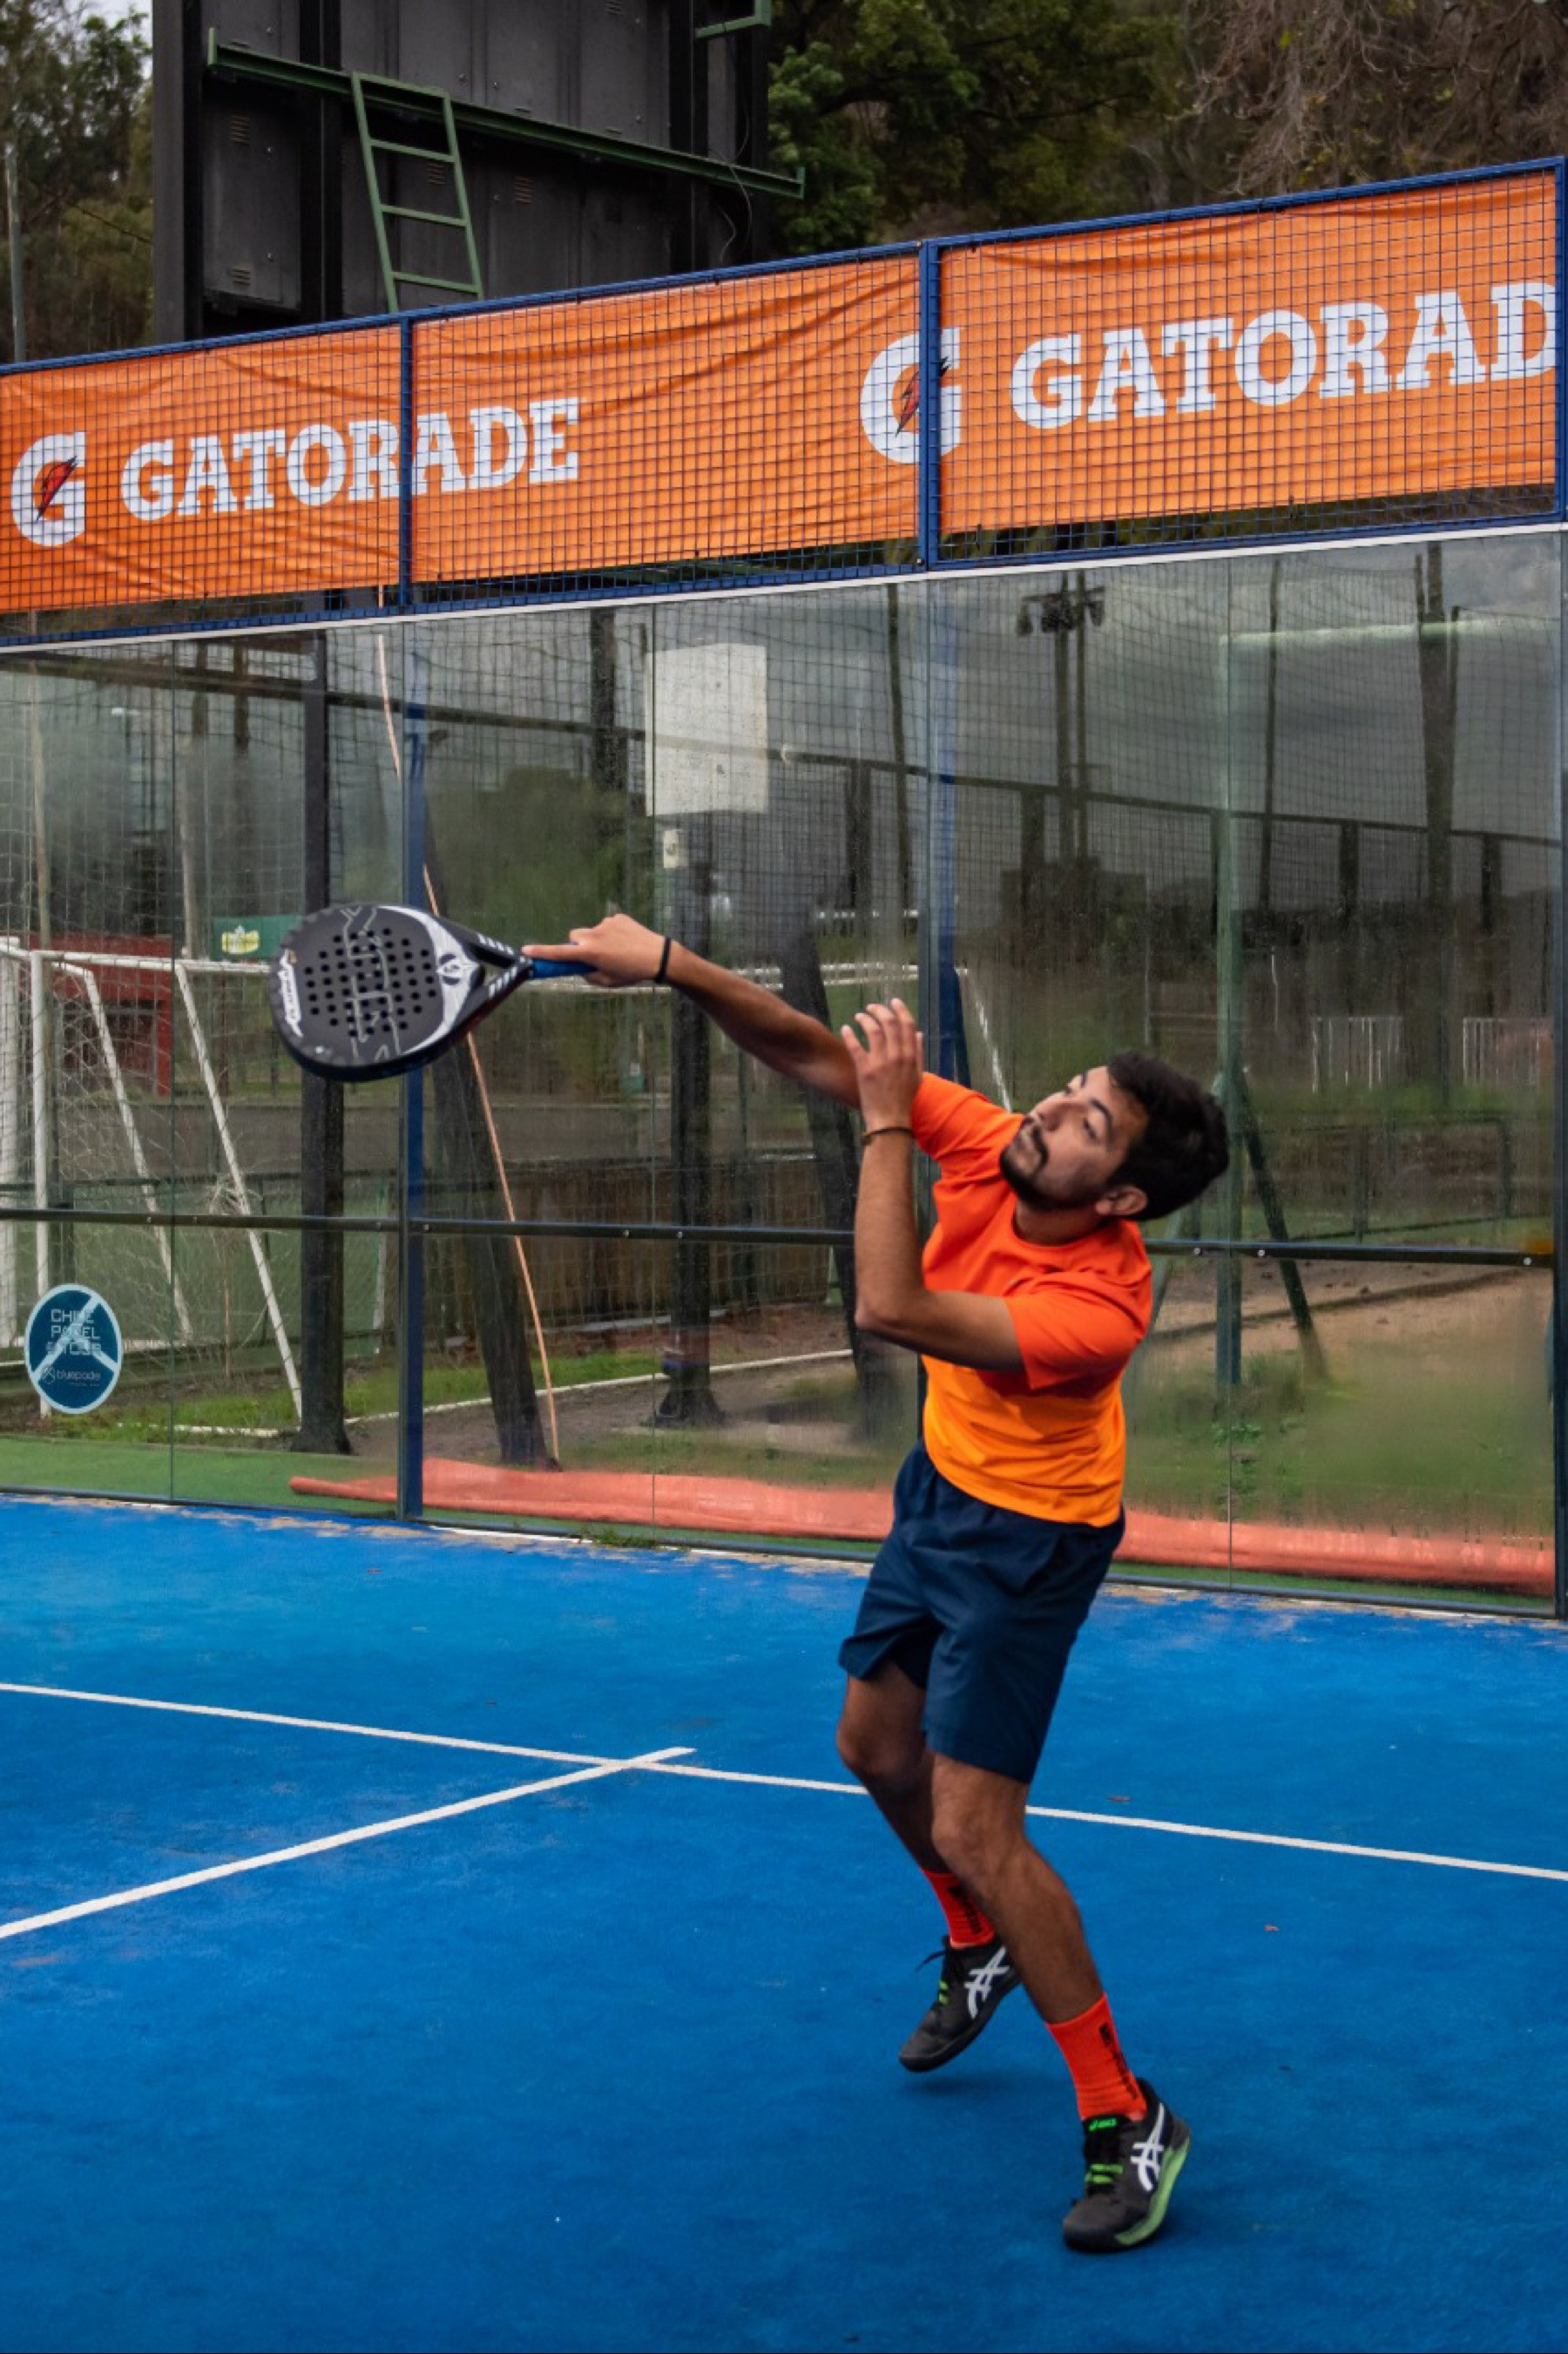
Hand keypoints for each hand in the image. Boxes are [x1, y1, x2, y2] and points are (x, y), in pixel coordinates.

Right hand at [523, 913, 670, 988]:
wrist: (659, 956)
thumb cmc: (632, 972)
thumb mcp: (607, 982)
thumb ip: (588, 975)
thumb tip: (580, 968)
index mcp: (589, 953)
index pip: (559, 953)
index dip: (541, 952)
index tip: (526, 950)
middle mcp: (594, 935)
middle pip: (574, 937)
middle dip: (578, 945)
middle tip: (592, 957)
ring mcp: (606, 924)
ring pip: (591, 931)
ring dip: (596, 939)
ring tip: (617, 950)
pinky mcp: (617, 917)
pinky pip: (607, 925)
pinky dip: (612, 933)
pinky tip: (626, 941)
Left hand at [840, 998, 923, 1126]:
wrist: (890, 1120)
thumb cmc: (904, 1100)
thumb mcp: (917, 1075)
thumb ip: (918, 1053)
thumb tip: (918, 1033)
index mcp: (911, 1056)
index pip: (907, 1025)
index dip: (900, 1009)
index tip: (893, 1001)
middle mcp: (897, 1056)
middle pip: (889, 1023)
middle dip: (880, 1010)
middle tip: (871, 1007)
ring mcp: (880, 1063)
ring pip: (873, 1030)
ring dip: (865, 1019)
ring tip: (859, 1016)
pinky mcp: (865, 1070)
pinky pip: (855, 1046)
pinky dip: (849, 1034)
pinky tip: (846, 1028)